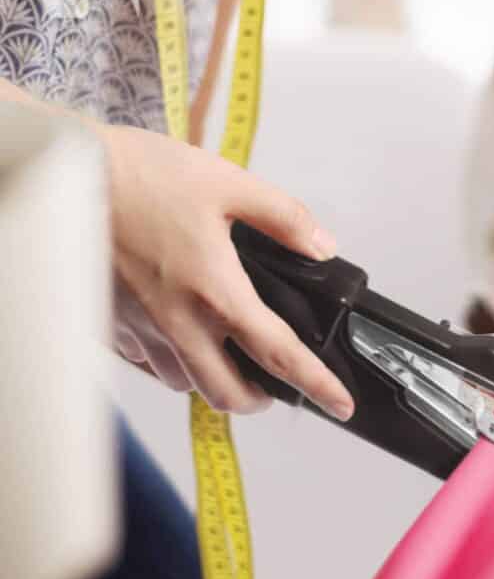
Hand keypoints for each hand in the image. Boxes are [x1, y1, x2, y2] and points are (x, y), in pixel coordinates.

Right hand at [104, 124, 353, 420]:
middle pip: (228, 395)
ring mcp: (144, 331)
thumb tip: (320, 245)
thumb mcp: (228, 183)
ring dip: (213, 379)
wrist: (68, 173)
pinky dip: (174, 361)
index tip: (340, 405)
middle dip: (258, 400)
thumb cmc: (141, 175)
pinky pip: (151, 364)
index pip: (279, 355)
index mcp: (217, 292)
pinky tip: (181, 333)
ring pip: (186, 384)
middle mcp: (181, 323)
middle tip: (272, 383)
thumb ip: (284, 218)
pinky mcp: (115, 326)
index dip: (318, 385)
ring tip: (226, 353)